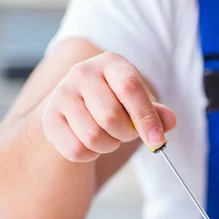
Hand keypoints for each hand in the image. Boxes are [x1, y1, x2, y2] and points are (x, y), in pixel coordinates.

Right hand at [41, 52, 175, 161]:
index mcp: (111, 63)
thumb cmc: (117, 103)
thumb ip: (157, 113)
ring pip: (93, 137)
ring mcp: (61, 94)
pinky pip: (76, 150)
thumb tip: (170, 121)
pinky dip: (90, 155)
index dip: (146, 118)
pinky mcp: (49, 118)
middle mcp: (82, 72)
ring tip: (109, 136)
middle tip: (126, 133)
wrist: (78, 107)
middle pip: (111, 117)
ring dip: (109, 146)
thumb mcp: (139, 103)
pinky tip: (91, 143)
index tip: (157, 141)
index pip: (131, 89)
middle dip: (126, 135)